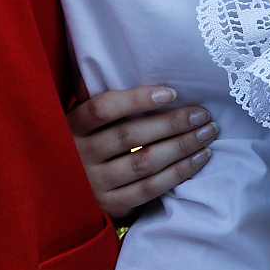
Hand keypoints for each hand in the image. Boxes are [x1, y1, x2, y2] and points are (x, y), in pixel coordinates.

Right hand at [69, 85, 219, 218]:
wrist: (62, 196)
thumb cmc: (78, 147)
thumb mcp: (76, 122)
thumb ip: (91, 97)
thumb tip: (103, 63)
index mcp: (72, 127)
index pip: (103, 108)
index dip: (137, 99)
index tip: (171, 93)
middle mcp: (81, 155)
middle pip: (130, 135)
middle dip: (172, 123)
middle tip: (202, 114)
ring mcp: (95, 183)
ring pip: (144, 162)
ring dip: (181, 147)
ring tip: (207, 133)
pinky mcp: (111, 206)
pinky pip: (150, 189)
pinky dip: (178, 173)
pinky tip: (199, 159)